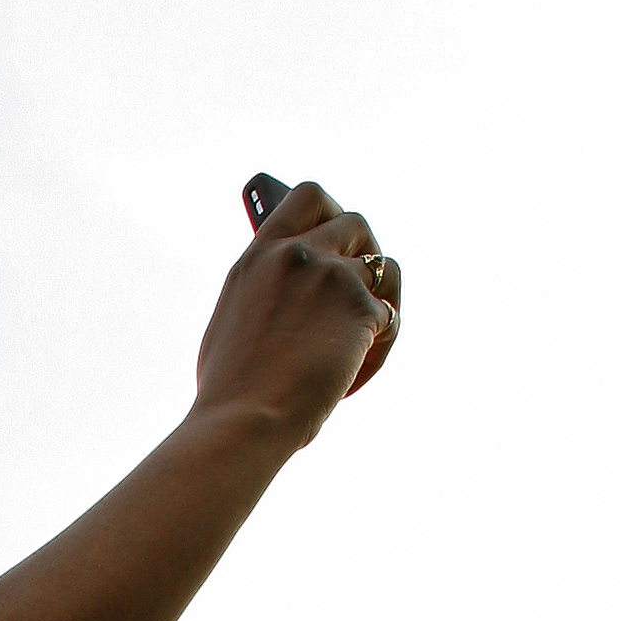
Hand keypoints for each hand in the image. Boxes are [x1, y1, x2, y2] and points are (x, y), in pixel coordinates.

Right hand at [194, 179, 399, 447]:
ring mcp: (330, 278)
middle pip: (356, 222)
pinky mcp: (360, 309)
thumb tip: (290, 295)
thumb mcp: (232, 325)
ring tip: (364, 344)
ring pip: (385, 269)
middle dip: (366, 252)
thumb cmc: (228, 393)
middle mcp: (295, 256)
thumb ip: (264, 295)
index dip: (331, 213)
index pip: (306, 198)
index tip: (335, 238)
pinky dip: (379, 349)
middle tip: (360, 289)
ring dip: (382, 303)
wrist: (242, 422)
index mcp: (258, 256)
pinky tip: (351, 382)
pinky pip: (390, 319)